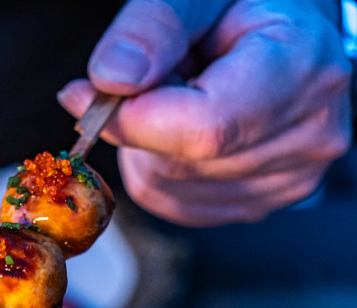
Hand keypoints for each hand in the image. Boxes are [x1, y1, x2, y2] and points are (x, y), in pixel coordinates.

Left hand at [57, 0, 352, 225]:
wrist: (287, 34)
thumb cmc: (244, 5)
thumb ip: (156, 25)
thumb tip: (113, 79)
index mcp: (301, 69)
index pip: (205, 128)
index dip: (131, 119)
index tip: (84, 94)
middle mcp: (308, 135)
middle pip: (176, 160)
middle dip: (140, 119)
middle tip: (161, 74)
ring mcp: (289, 178)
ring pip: (165, 186)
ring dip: (146, 144)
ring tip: (183, 94)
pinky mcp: (259, 204)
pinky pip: (171, 202)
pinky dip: (157, 167)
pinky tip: (183, 128)